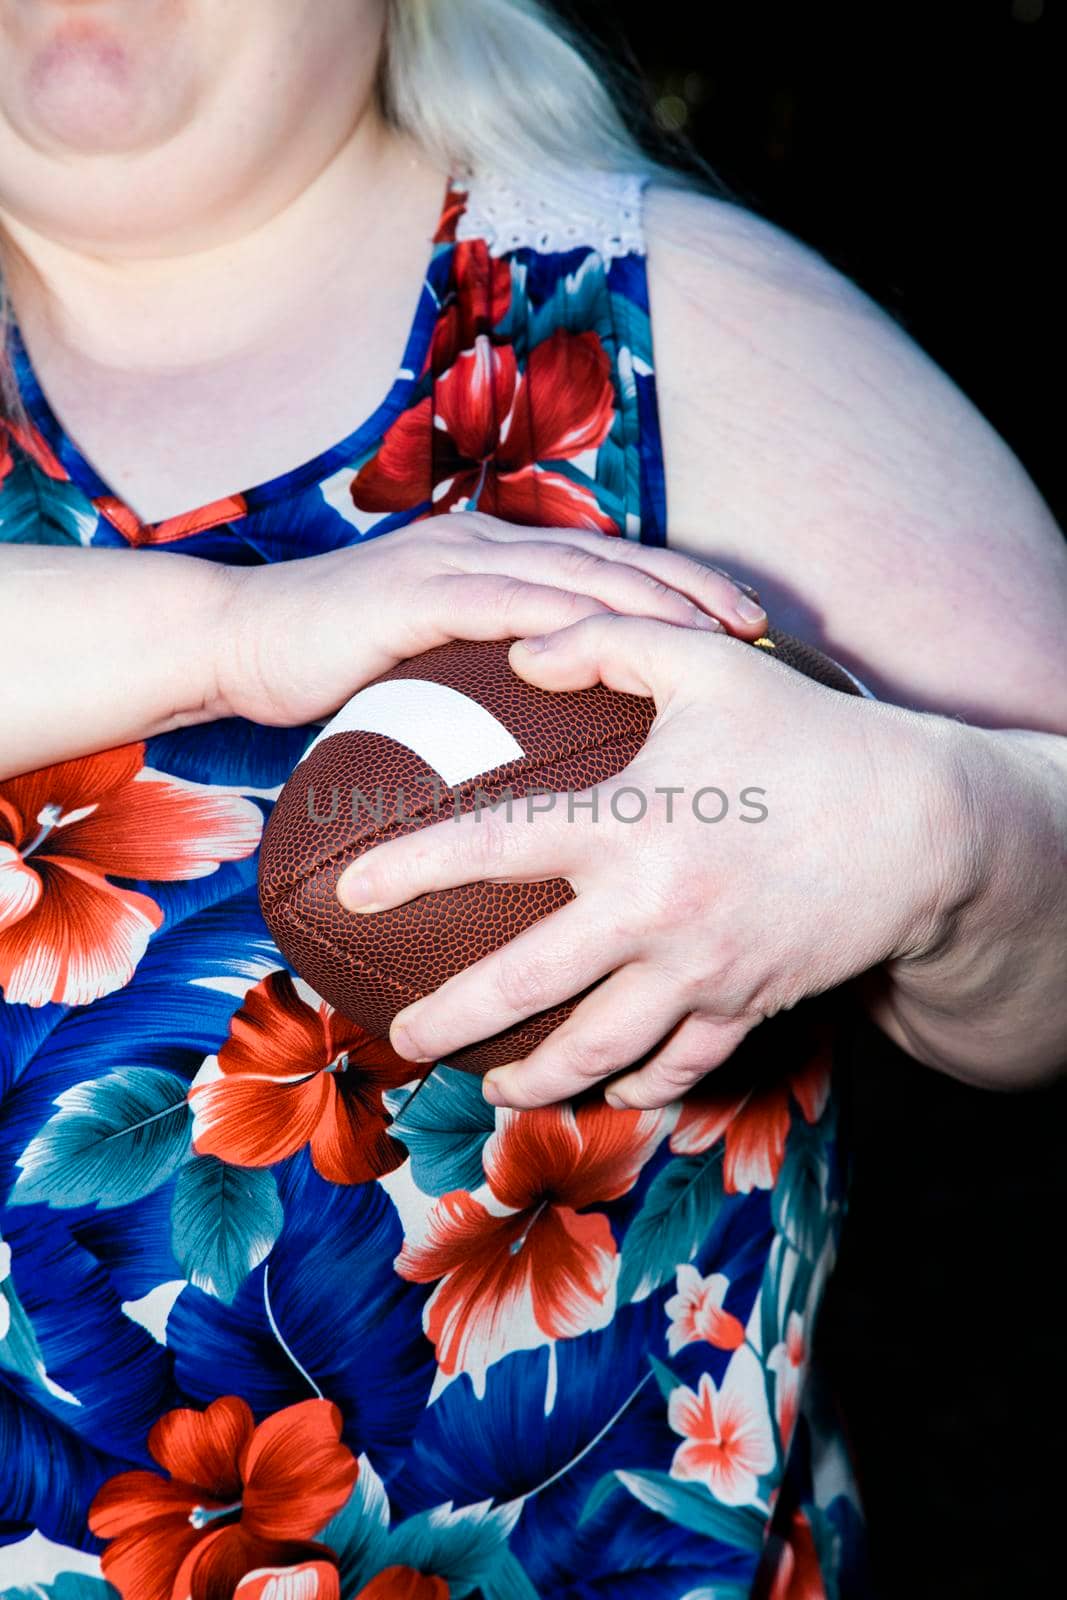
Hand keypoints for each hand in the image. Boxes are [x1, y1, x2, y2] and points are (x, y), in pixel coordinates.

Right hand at [214, 512, 767, 726]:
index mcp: (497, 559)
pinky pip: (504, 601)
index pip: (608, 565)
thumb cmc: (334, 669)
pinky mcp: (415, 590)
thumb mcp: (428, 675)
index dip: (682, 587)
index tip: (747, 625)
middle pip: (613, 557)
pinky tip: (614, 642)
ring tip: (713, 633)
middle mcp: (485, 544)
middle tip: (760, 626)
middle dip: (692, 586)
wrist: (238, 643)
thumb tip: (548, 746)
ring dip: (650, 599)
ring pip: (574, 571)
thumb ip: (487, 687)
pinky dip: (565, 619)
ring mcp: (451, 561)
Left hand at [337, 614, 964, 1107]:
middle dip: (449, 1022)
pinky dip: (636, 1086)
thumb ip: (606, 643)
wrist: (924, 825)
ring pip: (596, 1051)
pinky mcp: (744, 1006)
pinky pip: (678, 1066)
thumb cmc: (810, 735)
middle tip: (400, 1038)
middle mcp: (651, 912)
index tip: (351, 890)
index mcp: (628, 824)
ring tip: (495, 1090)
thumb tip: (521, 649)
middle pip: (523, 987)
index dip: (410, 869)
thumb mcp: (707, 665)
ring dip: (535, 1079)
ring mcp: (699, 972)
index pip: (491, 848)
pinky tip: (609, 1089)